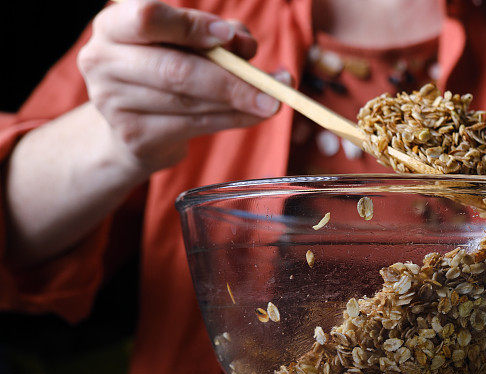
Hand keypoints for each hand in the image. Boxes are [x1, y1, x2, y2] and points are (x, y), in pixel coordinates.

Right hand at [77, 0, 284, 173]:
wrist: (132, 126)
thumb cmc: (165, 68)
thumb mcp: (188, 43)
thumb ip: (218, 36)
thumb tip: (244, 44)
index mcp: (114, 25)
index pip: (147, 18)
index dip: (192, 27)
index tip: (230, 38)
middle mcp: (103, 61)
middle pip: (175, 69)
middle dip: (231, 79)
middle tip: (274, 86)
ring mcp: (113, 103)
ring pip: (189, 102)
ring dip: (239, 102)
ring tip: (273, 101)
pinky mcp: (134, 136)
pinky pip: (193, 126)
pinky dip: (231, 120)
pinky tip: (253, 115)